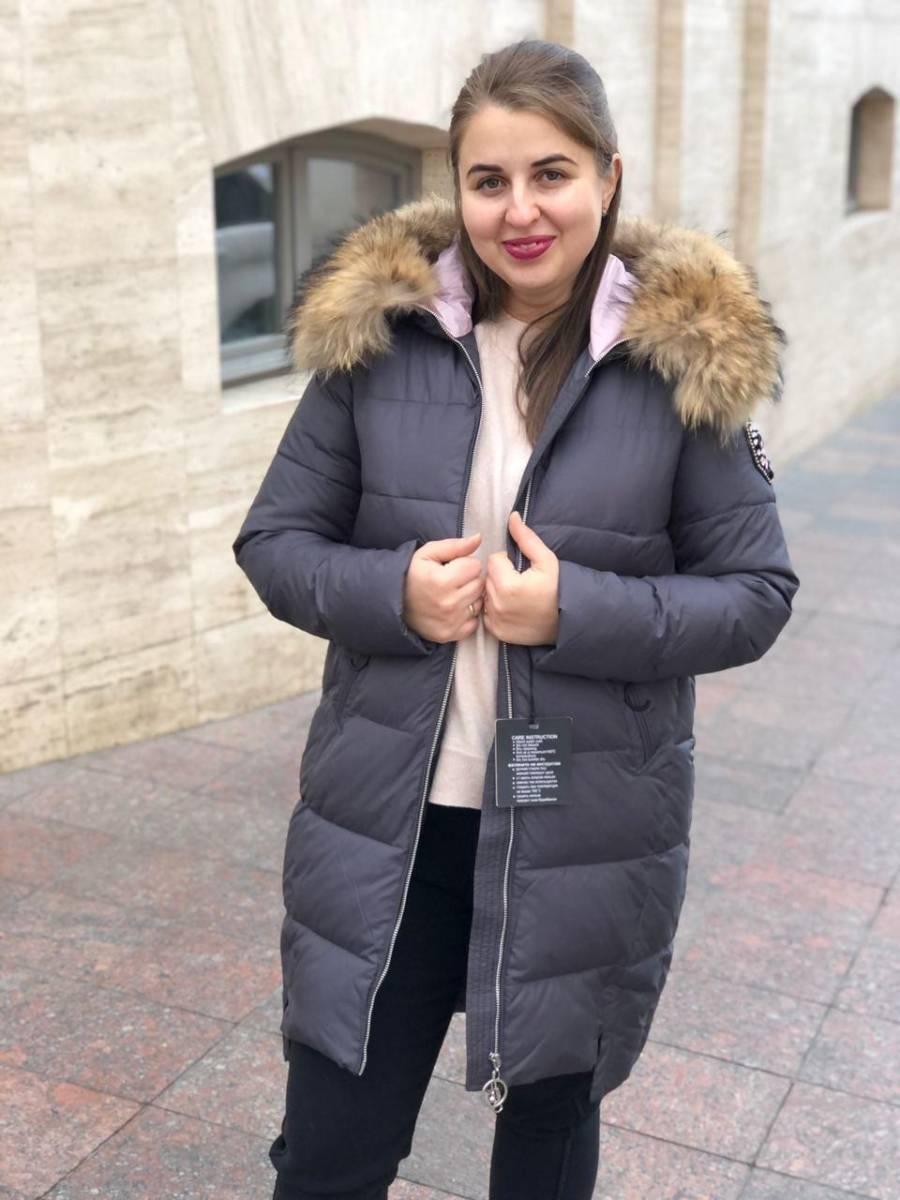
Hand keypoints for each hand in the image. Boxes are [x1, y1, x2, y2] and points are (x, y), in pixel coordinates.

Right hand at [402, 532, 484, 643]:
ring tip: (454, 593)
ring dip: (471, 596)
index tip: (454, 567)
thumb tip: (478, 538)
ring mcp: (451, 621)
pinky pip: (474, 621)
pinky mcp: (451, 634)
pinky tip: (455, 609)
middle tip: (455, 580)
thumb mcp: (428, 553)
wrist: (394, 604)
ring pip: (479, 601)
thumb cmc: (412, 575)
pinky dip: (468, 615)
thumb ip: (455, 545)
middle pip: (479, 584)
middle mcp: (448, 603)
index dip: (465, 563)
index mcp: (442, 580)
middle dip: (470, 579)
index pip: (475, 566)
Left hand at [483, 512, 559, 645]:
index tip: (521, 570)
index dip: (507, 562)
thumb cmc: (558, 588)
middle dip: (500, 576)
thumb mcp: (546, 559)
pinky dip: (495, 609)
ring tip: (516, 596)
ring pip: (485, 594)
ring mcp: (496, 620)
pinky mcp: (496, 632)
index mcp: (507, 585)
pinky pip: (486, 613)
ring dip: (495, 592)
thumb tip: (512, 516)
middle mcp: (497, 604)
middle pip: (487, 577)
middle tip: (520, 583)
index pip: (493, 560)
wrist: (568, 620)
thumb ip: (525, 538)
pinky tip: (512, 609)